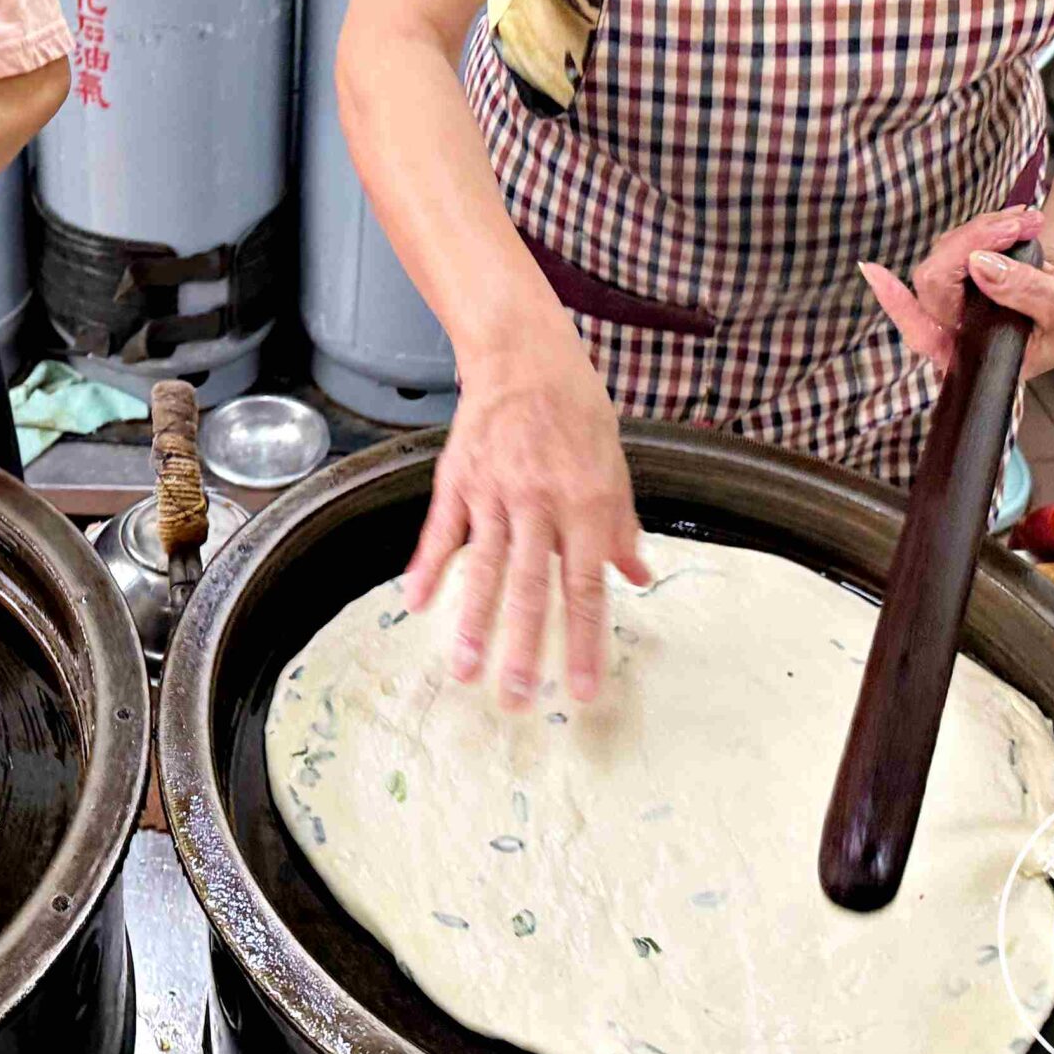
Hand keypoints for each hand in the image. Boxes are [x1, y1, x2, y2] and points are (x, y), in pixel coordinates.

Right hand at [407, 341, 648, 708]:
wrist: (524, 354)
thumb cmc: (576, 409)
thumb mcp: (614, 466)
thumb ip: (620, 526)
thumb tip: (637, 577)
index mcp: (585, 504)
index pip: (584, 587)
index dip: (583, 641)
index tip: (581, 689)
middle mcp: (539, 502)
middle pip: (530, 587)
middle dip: (523, 648)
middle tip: (518, 699)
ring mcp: (493, 491)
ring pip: (484, 566)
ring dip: (474, 622)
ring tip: (466, 669)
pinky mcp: (458, 478)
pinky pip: (441, 530)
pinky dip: (428, 566)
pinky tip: (416, 602)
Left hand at [862, 206, 1053, 378]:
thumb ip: (1027, 290)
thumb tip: (980, 266)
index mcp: (977, 354)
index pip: (924, 334)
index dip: (897, 305)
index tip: (873, 271)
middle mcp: (956, 328)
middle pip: (935, 280)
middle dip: (973, 242)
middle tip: (1020, 224)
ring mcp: (954, 297)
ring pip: (945, 253)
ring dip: (984, 230)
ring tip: (1030, 222)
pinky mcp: (959, 269)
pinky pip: (957, 240)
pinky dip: (987, 226)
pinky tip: (1019, 222)